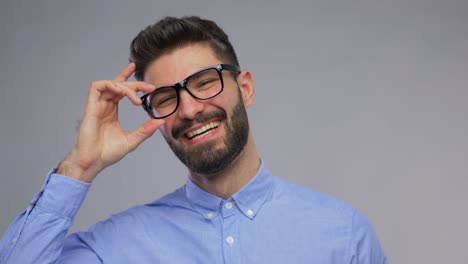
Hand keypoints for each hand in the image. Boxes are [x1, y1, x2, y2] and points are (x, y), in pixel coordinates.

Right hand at [57, 63, 163, 182]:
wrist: (93, 162)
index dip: (131, 80)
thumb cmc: (107, 153)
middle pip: (118, 85)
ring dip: (124, 86)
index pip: (121, 90)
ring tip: (136, 98)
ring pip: (109, 84)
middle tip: (149, 88)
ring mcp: (97, 106)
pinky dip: (110, 85)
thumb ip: (145, 130)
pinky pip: (97, 87)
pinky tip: (121, 92)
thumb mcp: (132, 140)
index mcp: (112, 111)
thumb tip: (161, 121)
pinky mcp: (90, 107)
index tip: (148, 84)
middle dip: (135, 84)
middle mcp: (104, 106)